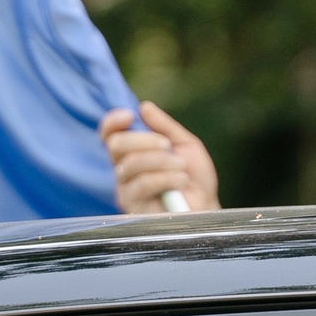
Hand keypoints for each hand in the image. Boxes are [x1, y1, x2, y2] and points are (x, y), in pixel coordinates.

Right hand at [103, 101, 218, 213]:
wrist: (205, 207)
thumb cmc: (195, 178)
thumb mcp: (186, 145)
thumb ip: (165, 127)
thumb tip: (144, 107)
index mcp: (132, 153)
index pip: (110, 135)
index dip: (112, 123)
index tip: (129, 115)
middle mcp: (123, 171)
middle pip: (116, 146)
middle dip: (144, 140)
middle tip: (167, 145)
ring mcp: (126, 190)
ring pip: (130, 164)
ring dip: (160, 160)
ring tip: (181, 166)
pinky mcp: (133, 208)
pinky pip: (142, 184)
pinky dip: (165, 177)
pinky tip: (181, 180)